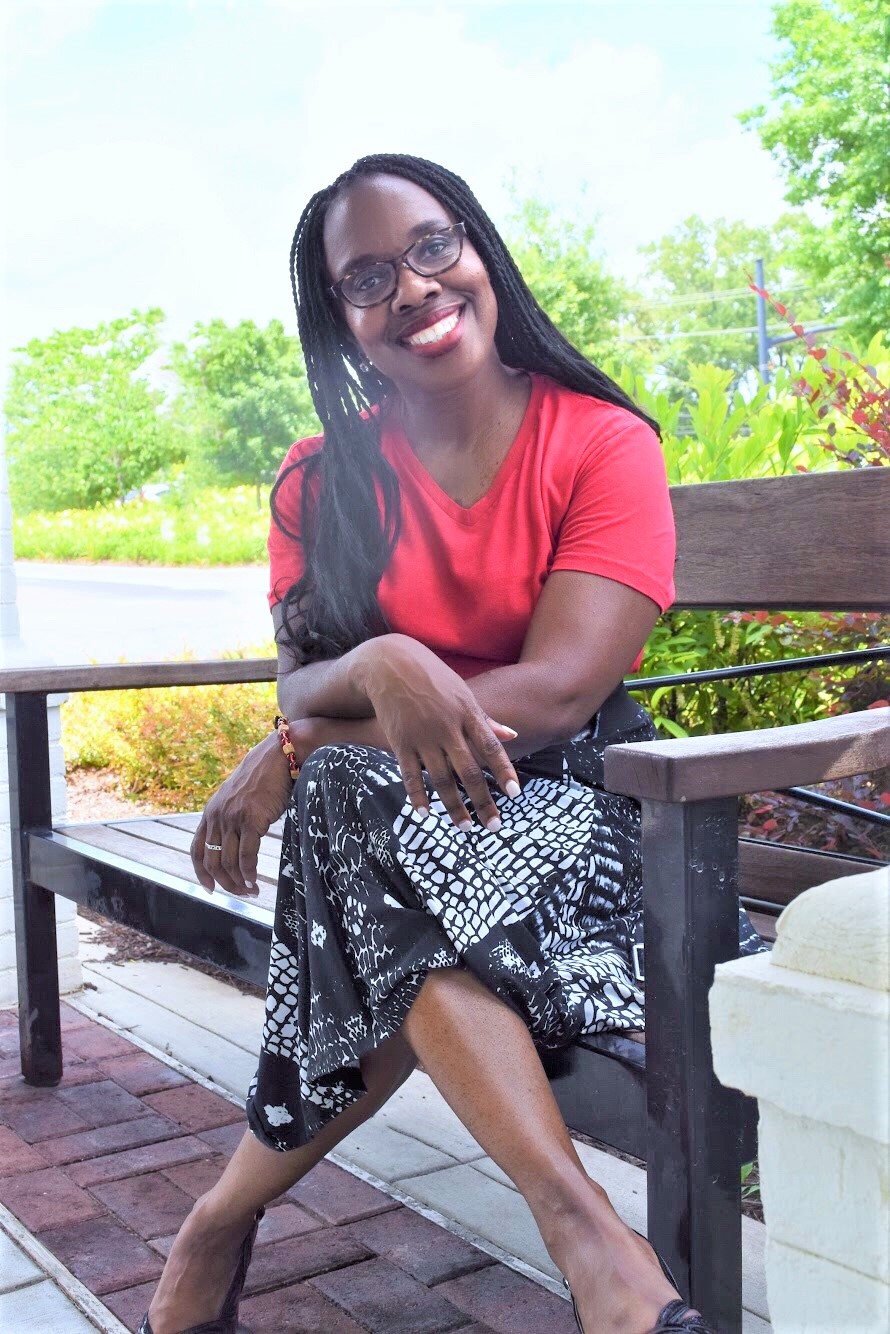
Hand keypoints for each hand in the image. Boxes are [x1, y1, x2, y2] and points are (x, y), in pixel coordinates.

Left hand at [191, 731, 294, 895]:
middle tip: (240, 893)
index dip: (201, 873)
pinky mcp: (251, 820)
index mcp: (210, 813)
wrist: (277, 757)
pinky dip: (249, 873)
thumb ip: (229, 818)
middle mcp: (217, 817)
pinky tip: (255, 880)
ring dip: (239, 882)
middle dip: (225, 883)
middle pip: (213, 862)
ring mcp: (233, 819)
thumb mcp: (236, 799)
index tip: (210, 888)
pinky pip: (247, 856)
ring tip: (252, 890)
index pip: (197, 850)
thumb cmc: (262, 779)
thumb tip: (233, 845)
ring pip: (229, 863)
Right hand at [358, 636, 520, 830]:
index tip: (514, 795)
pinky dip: (418, 795)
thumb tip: (513, 735)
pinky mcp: (400, 742)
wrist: (391, 664)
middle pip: (469, 771)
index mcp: (467, 714)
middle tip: (494, 826)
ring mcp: (423, 737)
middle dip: (483, 801)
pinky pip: (411, 775)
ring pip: (442, 779)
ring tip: (465, 828)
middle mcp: (448, 728)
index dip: (504, 771)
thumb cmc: (432, 678)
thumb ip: (486, 719)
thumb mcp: (463, 692)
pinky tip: (425, 814)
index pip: (491, 747)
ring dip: (454, 807)